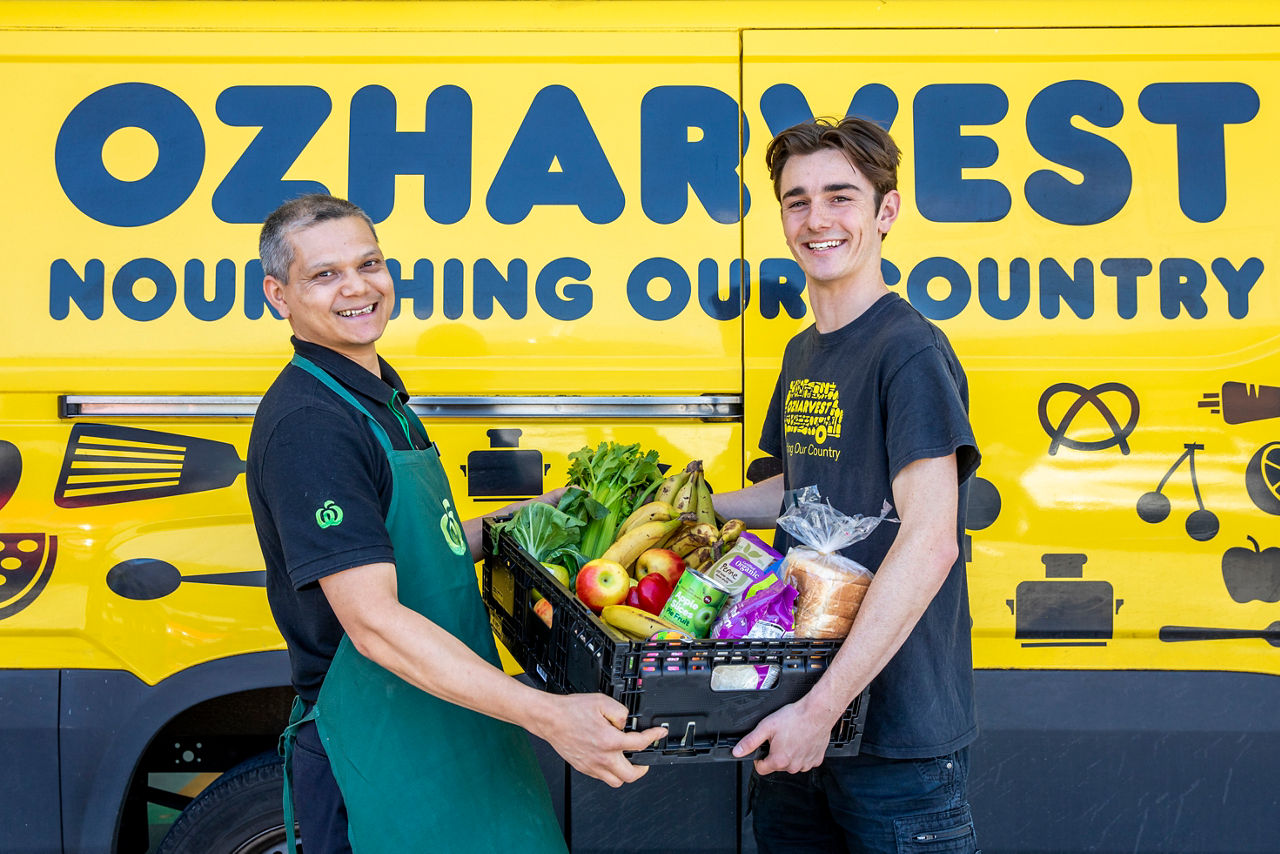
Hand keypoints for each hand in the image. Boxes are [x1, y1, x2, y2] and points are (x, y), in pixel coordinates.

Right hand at [541, 693, 666, 786]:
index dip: (654, 737)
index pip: (640, 744)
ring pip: (616, 781)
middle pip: (631, 774)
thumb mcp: (602, 701)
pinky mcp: (583, 767)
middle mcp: (602, 757)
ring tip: (628, 764)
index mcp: (609, 740)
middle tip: (645, 760)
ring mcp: (592, 765)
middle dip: (643, 768)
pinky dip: (610, 772)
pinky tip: (610, 761)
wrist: (550, 719)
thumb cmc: (571, 710)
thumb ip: (620, 712)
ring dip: (626, 774)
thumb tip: (627, 723)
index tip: (659, 734)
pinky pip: (602, 778)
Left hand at [731, 700, 831, 775]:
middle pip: (777, 765)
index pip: (761, 769)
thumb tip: (737, 751)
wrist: (817, 712)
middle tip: (779, 737)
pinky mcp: (816, 760)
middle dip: (775, 753)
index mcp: (779, 760)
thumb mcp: (766, 727)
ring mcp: (806, 764)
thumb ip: (750, 741)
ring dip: (789, 754)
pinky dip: (802, 753)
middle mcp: (793, 766)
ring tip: (792, 737)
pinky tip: (802, 740)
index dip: (759, 758)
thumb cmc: (795, 718)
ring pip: (791, 764)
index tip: (763, 749)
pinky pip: (805, 761)